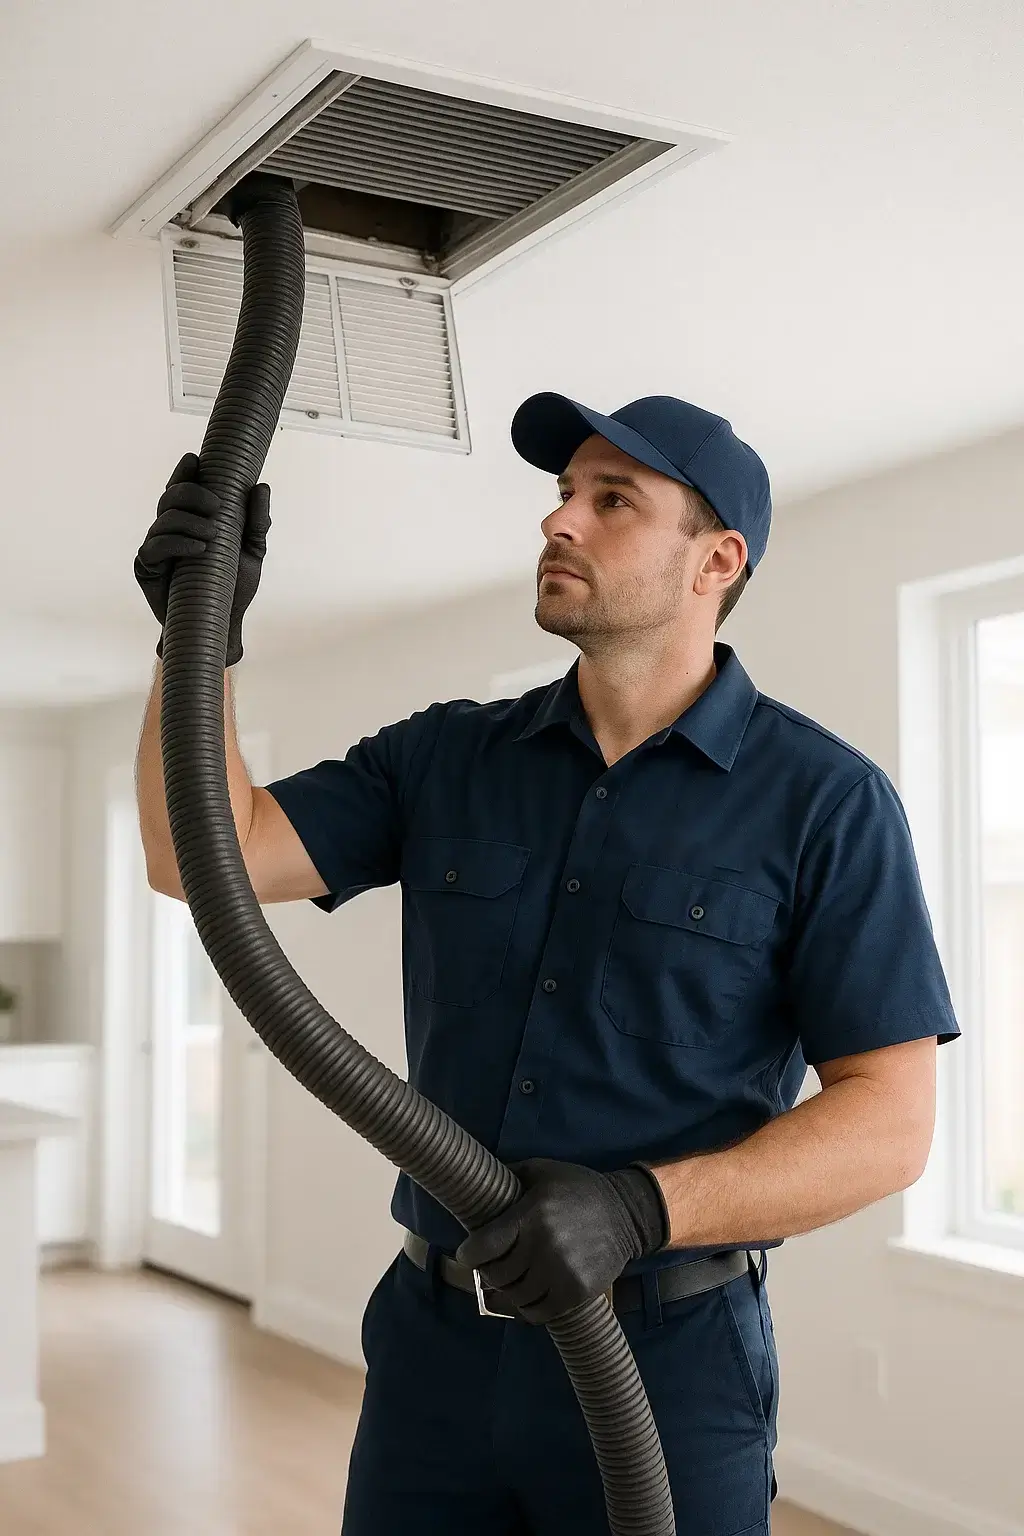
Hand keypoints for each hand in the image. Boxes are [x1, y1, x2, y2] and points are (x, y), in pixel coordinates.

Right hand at [134, 452, 270, 665]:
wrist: (223, 625)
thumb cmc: (233, 587)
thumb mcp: (252, 550)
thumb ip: (257, 521)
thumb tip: (261, 486)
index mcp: (190, 520)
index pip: (182, 487)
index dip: (184, 470)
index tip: (196, 459)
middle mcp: (169, 529)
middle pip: (169, 497)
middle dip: (191, 493)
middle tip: (217, 505)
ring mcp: (156, 548)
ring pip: (162, 520)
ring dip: (188, 521)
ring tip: (213, 534)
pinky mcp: (146, 569)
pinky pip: (154, 549)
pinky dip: (177, 545)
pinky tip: (198, 549)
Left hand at [455, 1158, 668, 1324]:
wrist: (626, 1214)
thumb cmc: (578, 1189)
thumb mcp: (543, 1170)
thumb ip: (510, 1175)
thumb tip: (478, 1180)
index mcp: (532, 1215)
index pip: (483, 1247)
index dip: (469, 1254)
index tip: (468, 1254)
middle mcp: (544, 1246)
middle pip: (496, 1275)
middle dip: (489, 1271)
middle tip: (493, 1265)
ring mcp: (561, 1273)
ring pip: (515, 1297)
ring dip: (509, 1290)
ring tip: (513, 1279)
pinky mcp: (577, 1293)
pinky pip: (537, 1313)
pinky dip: (527, 1308)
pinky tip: (529, 1294)